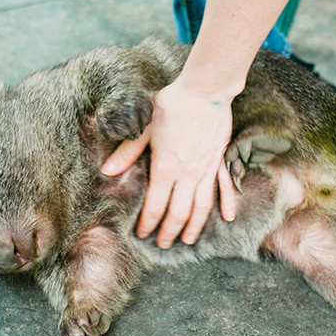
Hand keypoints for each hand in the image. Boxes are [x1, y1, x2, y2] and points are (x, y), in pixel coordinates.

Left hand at [101, 78, 235, 248]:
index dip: (148, 223)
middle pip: (178, 213)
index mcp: (166, 168)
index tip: (142, 233)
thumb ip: (127, 152)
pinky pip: (224, 188)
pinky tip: (228, 217)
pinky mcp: (219, 162)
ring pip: (201, 207)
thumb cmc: (171, 105)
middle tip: (163, 244)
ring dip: (194, 226)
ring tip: (188, 240)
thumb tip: (107, 170)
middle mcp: (187, 175)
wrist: (205, 91)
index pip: (155, 205)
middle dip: (169, 232)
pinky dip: (227, 204)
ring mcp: (206, 170)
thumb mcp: (143, 127)